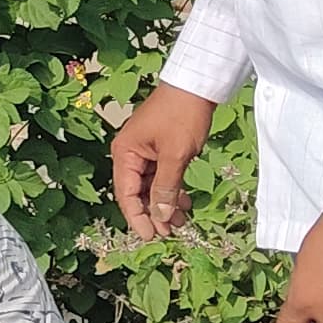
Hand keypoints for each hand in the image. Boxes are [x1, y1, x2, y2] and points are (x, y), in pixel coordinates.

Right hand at [111, 83, 216, 238]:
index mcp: (125, 153)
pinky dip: (172, 189)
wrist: (197, 85)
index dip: (138, 217)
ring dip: (165, 204)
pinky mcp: (159, 149)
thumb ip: (166, 188)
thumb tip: (160, 216)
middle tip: (170, 232)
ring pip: (151, 187)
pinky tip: (184, 202)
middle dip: (153, 213)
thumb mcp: (175, 155)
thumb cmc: (182, 115)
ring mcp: (145, 151)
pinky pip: (161, 176)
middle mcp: (130, 154)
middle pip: (137, 193)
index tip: (152, 236)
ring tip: (182, 220)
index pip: (126, 194)